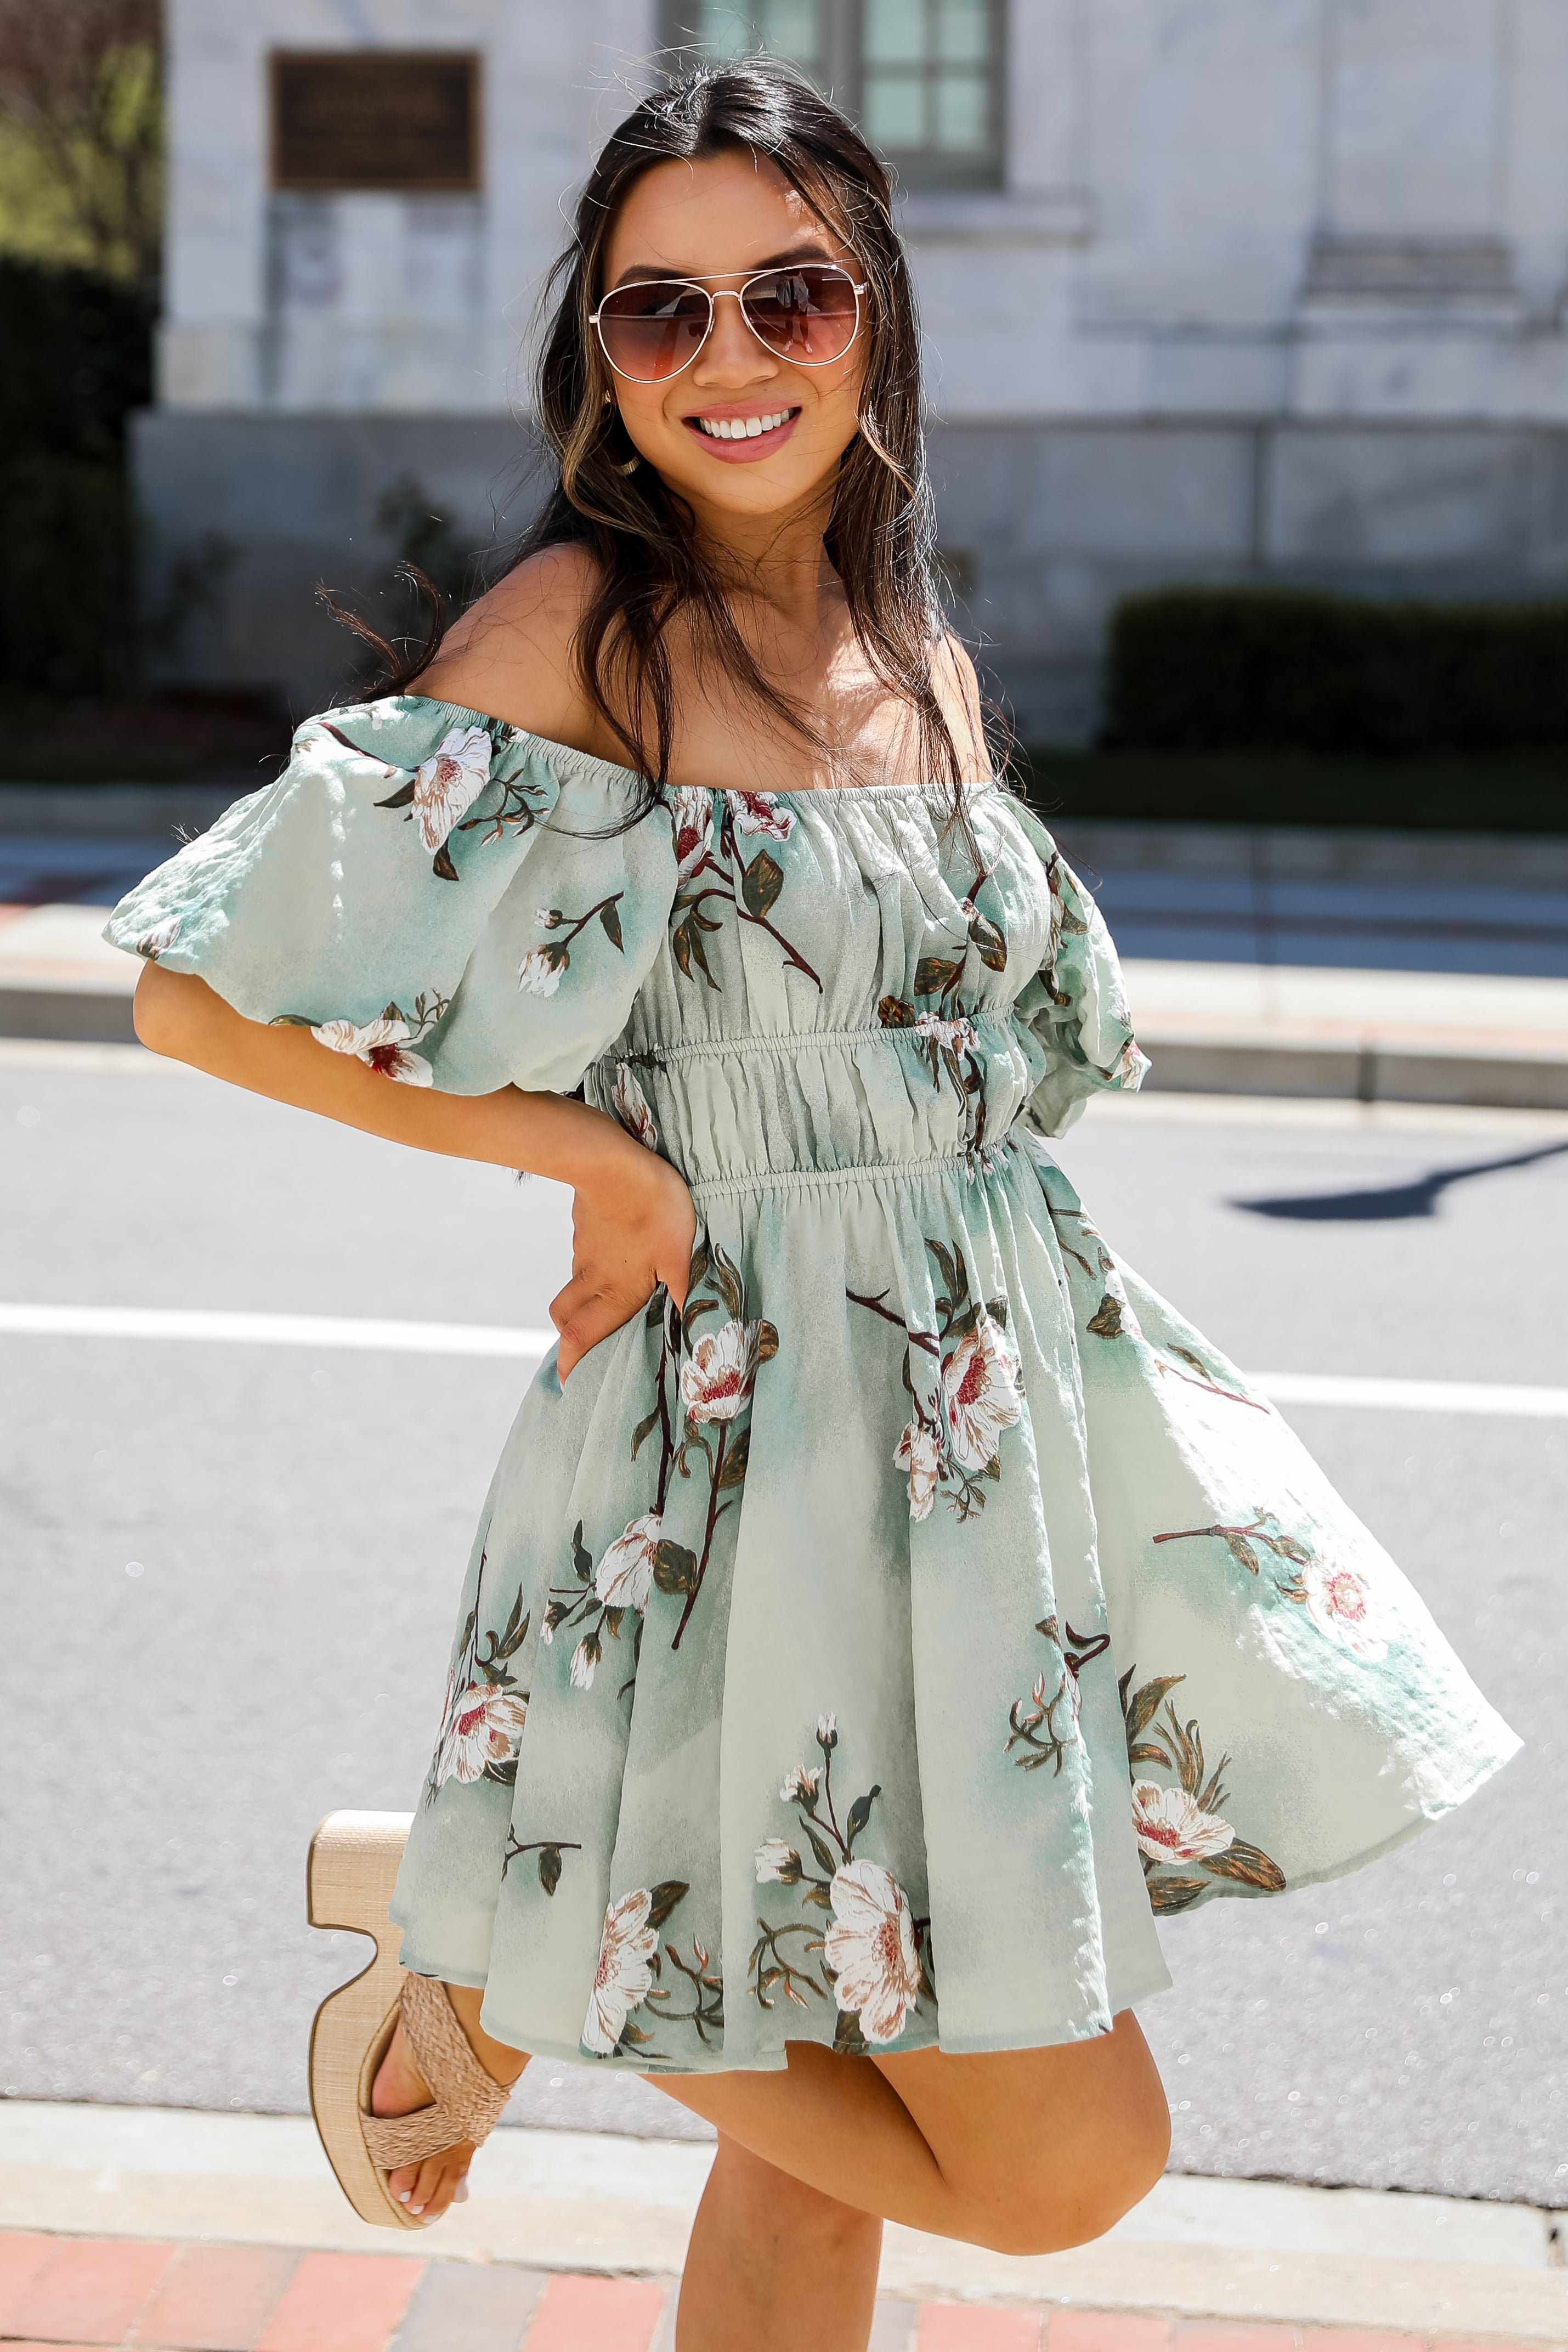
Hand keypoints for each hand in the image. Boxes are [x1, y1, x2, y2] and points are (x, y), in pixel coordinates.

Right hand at [550, 1138, 696, 1380]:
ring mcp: (584, 1251)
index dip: (571, 1363)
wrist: (611, 1159)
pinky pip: (584, 1255)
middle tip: (582, 1344)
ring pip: (575, 1284)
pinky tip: (617, 1253)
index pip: (581, 1337)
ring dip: (584, 1299)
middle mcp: (592, 1277)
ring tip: (608, 1298)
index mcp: (615, 1292)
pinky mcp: (584, 1226)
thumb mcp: (680, 1256)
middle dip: (569, 1336)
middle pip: (565, 1317)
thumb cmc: (652, 1209)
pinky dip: (593, 1266)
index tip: (566, 1382)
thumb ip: (685, 1293)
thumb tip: (691, 1329)